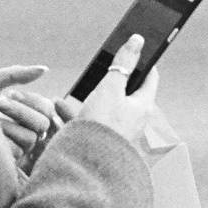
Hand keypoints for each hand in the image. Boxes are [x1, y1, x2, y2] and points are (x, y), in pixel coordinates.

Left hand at [0, 65, 64, 163]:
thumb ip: (17, 74)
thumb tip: (45, 69)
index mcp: (26, 110)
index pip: (46, 107)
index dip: (31, 100)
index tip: (10, 93)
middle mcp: (26, 128)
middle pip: (42, 123)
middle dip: (21, 111)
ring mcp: (19, 145)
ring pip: (31, 137)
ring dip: (11, 125)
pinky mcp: (9, 159)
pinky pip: (18, 150)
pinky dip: (4, 140)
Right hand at [74, 35, 161, 161]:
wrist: (88, 167)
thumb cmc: (104, 126)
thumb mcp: (111, 88)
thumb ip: (122, 64)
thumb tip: (138, 40)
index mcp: (142, 106)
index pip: (149, 77)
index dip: (143, 61)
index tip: (134, 51)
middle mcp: (133, 120)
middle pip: (122, 92)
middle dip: (104, 82)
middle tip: (95, 73)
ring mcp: (117, 132)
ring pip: (100, 108)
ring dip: (83, 100)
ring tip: (64, 97)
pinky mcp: (102, 142)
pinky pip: (87, 123)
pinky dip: (73, 115)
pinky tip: (58, 110)